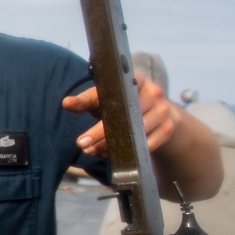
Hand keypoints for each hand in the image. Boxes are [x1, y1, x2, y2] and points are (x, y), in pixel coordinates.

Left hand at [62, 72, 178, 156]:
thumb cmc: (123, 105)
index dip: (89, 97)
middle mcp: (152, 92)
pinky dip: (128, 152)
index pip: (111, 87)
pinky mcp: (168, 128)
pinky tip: (111, 154)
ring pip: (134, 131)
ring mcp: (163, 110)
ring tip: (92, 150)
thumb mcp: (105, 99)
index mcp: (134, 79)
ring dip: (111, 145)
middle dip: (99, 132)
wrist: (157, 115)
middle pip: (124, 114)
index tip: (69, 106)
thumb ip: (86, 100)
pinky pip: (146, 144)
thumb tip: (66, 103)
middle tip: (81, 143)